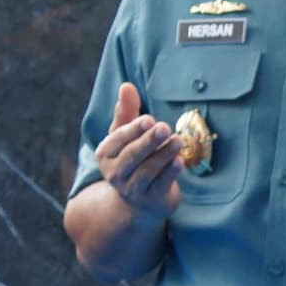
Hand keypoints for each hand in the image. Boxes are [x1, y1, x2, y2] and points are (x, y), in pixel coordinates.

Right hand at [95, 79, 186, 215]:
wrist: (140, 200)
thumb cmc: (134, 157)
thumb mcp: (127, 135)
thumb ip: (126, 111)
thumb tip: (126, 86)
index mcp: (105, 154)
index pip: (117, 140)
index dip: (133, 130)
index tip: (149, 119)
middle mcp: (114, 173)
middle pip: (132, 156)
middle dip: (148, 141)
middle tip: (163, 126)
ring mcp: (132, 189)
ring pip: (148, 171)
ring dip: (163, 155)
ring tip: (178, 141)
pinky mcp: (151, 200)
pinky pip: (160, 185)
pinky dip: (170, 173)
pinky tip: (180, 162)